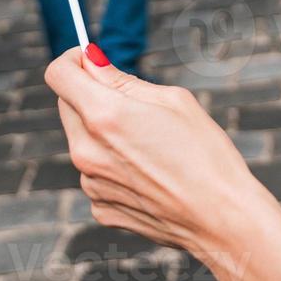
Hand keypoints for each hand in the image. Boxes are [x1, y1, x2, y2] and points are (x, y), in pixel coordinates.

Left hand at [45, 48, 278, 265]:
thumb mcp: (173, 100)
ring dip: (102, 133)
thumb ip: (122, 80)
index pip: (59, 74)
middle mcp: (86, 151)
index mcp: (104, 116)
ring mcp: (90, 184)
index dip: (73, 61)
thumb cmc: (207, 154)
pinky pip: (96, 173)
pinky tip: (149, 173)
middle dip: (90, 95)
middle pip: (67, 105)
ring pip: (82, 141)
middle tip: (132, 103)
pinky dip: (113, 166)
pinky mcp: (100, 208)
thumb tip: (92, 63)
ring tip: (150, 145)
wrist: (222, 219)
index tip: (92, 62)